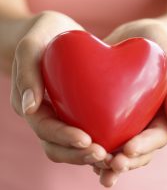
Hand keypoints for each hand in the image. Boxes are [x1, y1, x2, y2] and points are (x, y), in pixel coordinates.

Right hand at [10, 11, 107, 164]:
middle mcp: (46, 116)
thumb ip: (26, 72)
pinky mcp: (77, 112)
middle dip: (79, 154)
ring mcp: (61, 116)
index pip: (45, 129)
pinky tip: (118, 143)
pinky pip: (87, 132)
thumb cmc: (42, 35)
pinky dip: (100, 142)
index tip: (87, 139)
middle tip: (104, 154)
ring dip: (90, 155)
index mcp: (31, 105)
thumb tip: (30, 108)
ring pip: (72, 147)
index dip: (64, 138)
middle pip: (58, 147)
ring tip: (114, 156)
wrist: (55, 33)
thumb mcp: (31, 46)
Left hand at [92, 19, 166, 186]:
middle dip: (125, 161)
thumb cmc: (156, 41)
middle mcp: (144, 120)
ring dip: (108, 162)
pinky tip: (81, 152)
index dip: (145, 146)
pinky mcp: (107, 113)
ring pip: (119, 147)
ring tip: (95, 168)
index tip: (129, 149)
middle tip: (110, 166)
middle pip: (138, 149)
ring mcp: (126, 119)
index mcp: (164, 111)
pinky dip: (92, 146)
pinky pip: (101, 133)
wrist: (130, 34)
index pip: (158, 135)